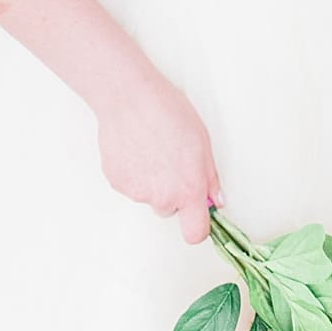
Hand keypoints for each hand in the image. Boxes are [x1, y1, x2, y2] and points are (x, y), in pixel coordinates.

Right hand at [94, 69, 222, 243]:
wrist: (128, 97)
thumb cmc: (166, 111)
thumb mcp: (202, 141)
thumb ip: (210, 177)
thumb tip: (214, 198)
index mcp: (189, 190)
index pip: (195, 233)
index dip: (196, 225)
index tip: (196, 214)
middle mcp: (162, 197)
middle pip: (169, 209)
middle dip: (171, 192)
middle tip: (168, 162)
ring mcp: (137, 191)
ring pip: (148, 195)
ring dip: (150, 180)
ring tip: (148, 148)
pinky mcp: (117, 181)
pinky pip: (129, 184)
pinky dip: (131, 172)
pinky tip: (133, 148)